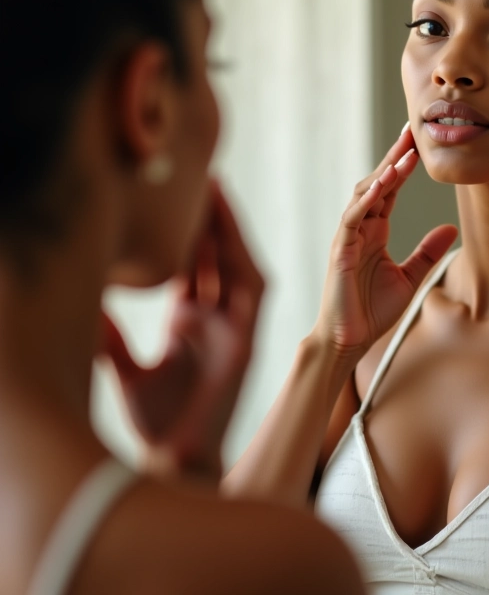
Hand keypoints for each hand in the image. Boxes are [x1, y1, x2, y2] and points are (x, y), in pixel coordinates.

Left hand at [101, 183, 264, 479]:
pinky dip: (242, 260)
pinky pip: (252, 290)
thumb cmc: (156, 421)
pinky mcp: (247, 340)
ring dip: (229, 230)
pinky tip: (229, 234)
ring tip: (214, 192)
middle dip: (208, 218)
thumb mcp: (129, 371)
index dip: (186, 230)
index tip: (173, 195)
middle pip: (215, 257)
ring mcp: (234, 328)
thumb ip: (112, 339)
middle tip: (195, 177)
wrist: (177, 460)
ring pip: (237, 264)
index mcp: (190, 323)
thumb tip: (88, 304)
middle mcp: (215, 320)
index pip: (193, 265)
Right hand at [312, 126, 457, 357]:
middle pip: (378, 183)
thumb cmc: (373, 309)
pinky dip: (368, 199)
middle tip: (412, 132)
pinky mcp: (340, 249)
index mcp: (376, 230)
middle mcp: (361, 227)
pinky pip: (353, 217)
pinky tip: (383, 184)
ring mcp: (348, 236)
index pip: (391, 189)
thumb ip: (427, 252)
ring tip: (405, 154)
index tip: (420, 143)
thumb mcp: (410, 277)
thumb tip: (450, 228)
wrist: (350, 339)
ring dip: (385, 173)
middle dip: (394, 157)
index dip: (404, 166)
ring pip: (364, 194)